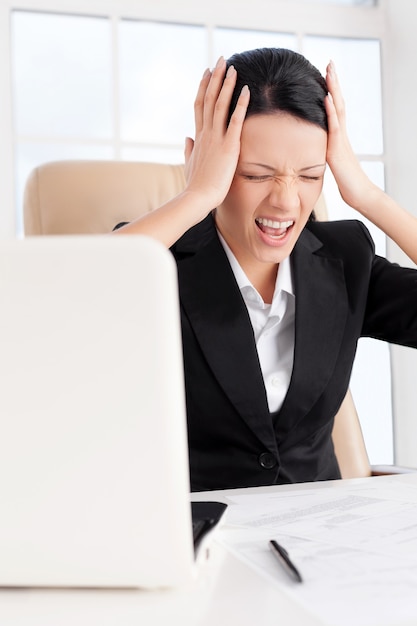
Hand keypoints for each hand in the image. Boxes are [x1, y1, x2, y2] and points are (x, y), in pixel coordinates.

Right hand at [183, 57, 249, 213]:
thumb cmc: (195, 186)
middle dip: (215, 78)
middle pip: (209, 99)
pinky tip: (246, 90)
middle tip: (220, 60)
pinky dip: (240, 104)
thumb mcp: (188, 165)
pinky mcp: (228, 147)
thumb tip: (187, 138)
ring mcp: (216, 139)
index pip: (200, 106)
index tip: (207, 73)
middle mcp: (205, 134)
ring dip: (226, 84)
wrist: (197, 198)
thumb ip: (188, 150)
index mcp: (198, 137)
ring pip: (220, 105)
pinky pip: (235, 121)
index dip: (203, 88)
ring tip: (232, 67)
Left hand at [325, 61, 376, 211]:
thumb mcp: (331, 163)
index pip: (335, 108)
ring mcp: (340, 140)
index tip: (325, 74)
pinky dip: (331, 111)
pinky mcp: (337, 150)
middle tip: (329, 63)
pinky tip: (327, 97)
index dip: (331, 91)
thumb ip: (324, 152)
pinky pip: (335, 127)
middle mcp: (341, 134)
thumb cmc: (347, 182)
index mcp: (338, 137)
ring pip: (338, 109)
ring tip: (329, 71)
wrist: (359, 194)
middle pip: (338, 102)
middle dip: (333, 82)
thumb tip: (315, 149)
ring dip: (333, 89)